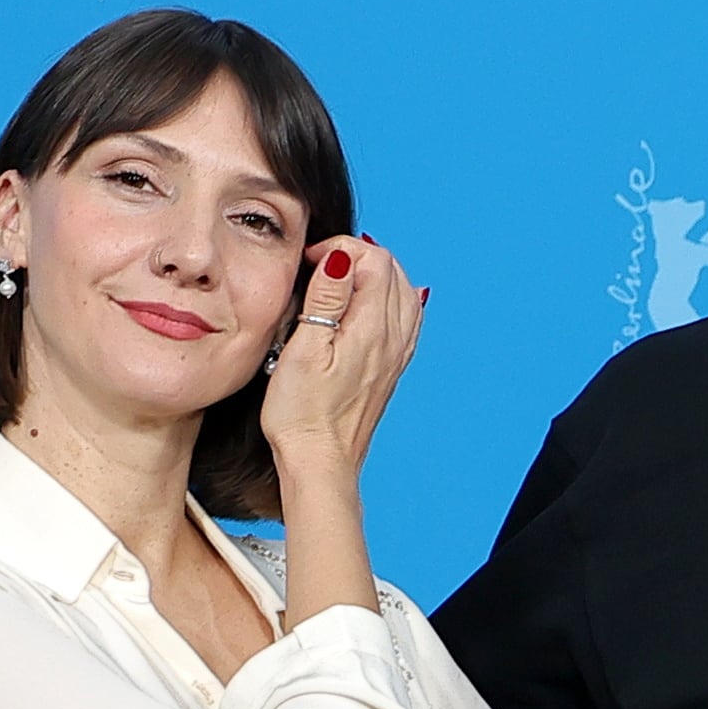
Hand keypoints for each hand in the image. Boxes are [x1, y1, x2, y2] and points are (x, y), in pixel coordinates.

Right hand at [261, 238, 422, 482]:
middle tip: (322, 266)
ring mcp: (396, 355)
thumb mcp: (304, 349)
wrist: (321, 459)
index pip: (375, 261)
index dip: (340, 249)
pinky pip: (404, 320)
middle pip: (394, 272)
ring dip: (376, 276)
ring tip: (341, 279)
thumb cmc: (303, 413)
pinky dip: (388, 300)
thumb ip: (325, 300)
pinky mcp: (390, 369)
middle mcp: (393, 340)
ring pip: (404, 294)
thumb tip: (341, 258)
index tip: (310, 260)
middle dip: (359, 257)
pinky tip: (366, 306)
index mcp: (372, 330)